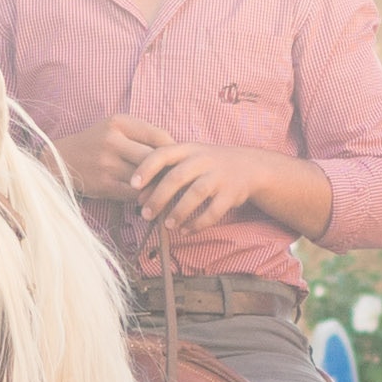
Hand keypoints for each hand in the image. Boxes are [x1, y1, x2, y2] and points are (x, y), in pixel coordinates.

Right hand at [70, 114, 175, 205]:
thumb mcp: (115, 127)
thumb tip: (177, 149)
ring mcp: (107, 164)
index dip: (174, 149)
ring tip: (167, 189)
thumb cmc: (96, 142)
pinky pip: (134, 194)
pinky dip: (144, 197)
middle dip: (168, 169)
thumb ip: (143, 134)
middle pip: (155, 158)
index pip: (159, 136)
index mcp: (119, 123)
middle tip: (177, 177)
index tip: (178, 158)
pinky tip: (149, 198)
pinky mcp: (104, 184)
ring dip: (158, 186)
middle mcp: (112, 141)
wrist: (60, 160)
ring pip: (146, 178)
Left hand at [126, 139, 258, 235]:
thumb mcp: (188, 158)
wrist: (248, 166)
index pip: (162, 154)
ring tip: (167, 225)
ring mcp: (219, 176)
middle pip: (177, 177)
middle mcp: (203, 160)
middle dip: (158, 197)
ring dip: (179, 211)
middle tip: (145, 215)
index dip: (146, 169)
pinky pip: (214, 211)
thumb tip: (138, 197)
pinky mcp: (231, 194)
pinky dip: (198, 224)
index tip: (132, 185)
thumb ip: (164, 172)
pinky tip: (185, 231)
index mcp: (187, 149)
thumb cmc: (207, 165)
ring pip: (196, 194)